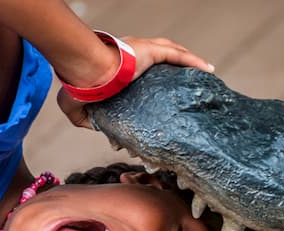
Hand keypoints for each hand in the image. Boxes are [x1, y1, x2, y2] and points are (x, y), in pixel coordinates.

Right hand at [58, 35, 213, 128]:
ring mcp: (143, 51)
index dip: (153, 84)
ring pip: (172, 54)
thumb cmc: (79, 86)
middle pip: (161, 62)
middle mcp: (133, 56)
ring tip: (203, 73)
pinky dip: (193, 61)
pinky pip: (178, 55)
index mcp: (119, 68)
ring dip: (188, 63)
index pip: (141, 74)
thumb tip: (94, 127)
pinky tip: (208, 68)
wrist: (85, 72)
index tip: (161, 99)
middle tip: (187, 88)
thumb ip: (85, 118)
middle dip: (175, 73)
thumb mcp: (75, 106)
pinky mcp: (150, 50)